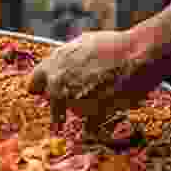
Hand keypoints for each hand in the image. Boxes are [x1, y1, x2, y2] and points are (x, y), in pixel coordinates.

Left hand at [28, 31, 156, 132]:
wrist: (137, 55)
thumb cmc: (113, 45)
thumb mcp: (81, 44)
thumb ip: (65, 59)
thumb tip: (57, 66)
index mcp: (51, 66)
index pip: (33, 85)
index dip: (41, 89)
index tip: (46, 93)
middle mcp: (57, 85)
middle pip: (52, 103)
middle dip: (62, 102)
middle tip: (81, 95)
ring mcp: (72, 102)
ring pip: (74, 111)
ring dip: (85, 107)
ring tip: (105, 91)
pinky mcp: (90, 115)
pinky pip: (89, 126)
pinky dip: (96, 122)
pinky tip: (108, 109)